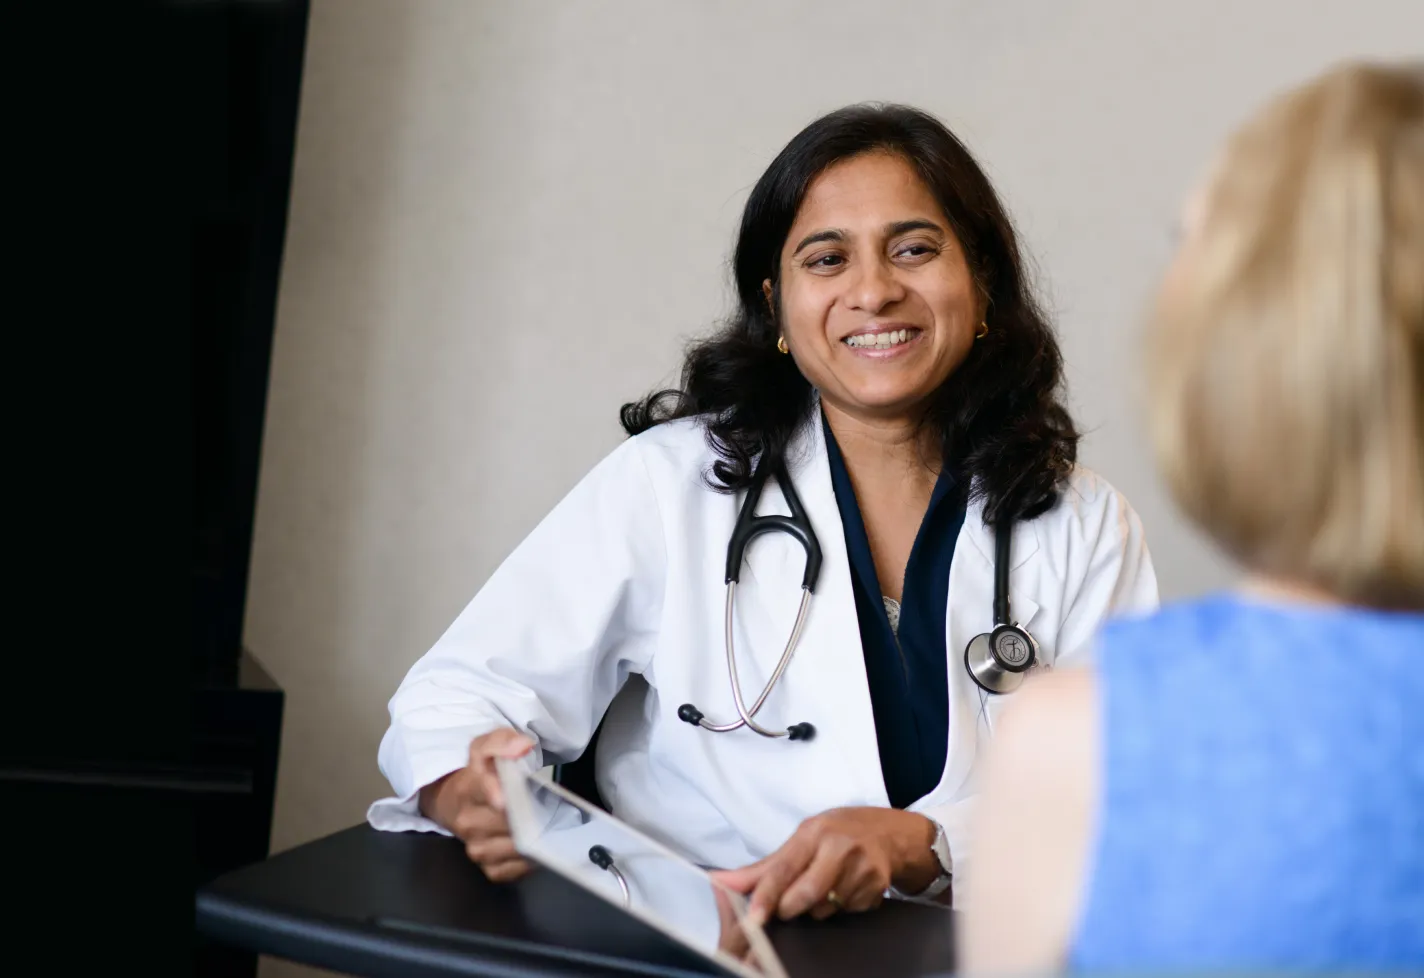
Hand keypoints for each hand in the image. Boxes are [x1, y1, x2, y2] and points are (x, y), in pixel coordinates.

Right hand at [419, 728, 535, 882]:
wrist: (457, 800)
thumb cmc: (481, 773)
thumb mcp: (487, 746)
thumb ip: (503, 741)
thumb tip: (522, 745)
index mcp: (467, 789)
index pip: (484, 790)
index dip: (499, 792)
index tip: (508, 798)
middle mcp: (467, 822)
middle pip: (507, 822)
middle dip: (529, 813)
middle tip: (543, 805)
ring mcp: (476, 847)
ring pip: (512, 848)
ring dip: (532, 838)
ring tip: (542, 824)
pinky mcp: (488, 868)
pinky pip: (513, 870)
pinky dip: (527, 861)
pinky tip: (533, 846)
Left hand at [712, 808, 939, 924]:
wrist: (888, 832)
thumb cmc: (837, 833)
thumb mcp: (801, 839)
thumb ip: (762, 867)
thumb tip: (721, 881)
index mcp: (813, 832)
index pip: (783, 868)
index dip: (766, 895)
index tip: (753, 917)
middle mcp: (839, 847)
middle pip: (806, 894)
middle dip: (790, 907)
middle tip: (787, 906)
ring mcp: (861, 867)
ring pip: (824, 909)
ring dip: (816, 908)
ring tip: (824, 885)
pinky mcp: (877, 886)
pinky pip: (846, 912)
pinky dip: (840, 908)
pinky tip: (845, 888)